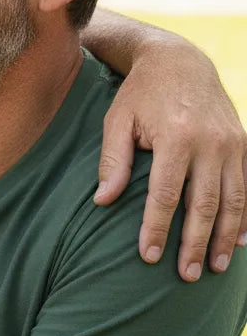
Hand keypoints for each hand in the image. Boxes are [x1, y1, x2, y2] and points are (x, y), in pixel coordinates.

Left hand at [94, 39, 246, 281]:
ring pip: (234, 201)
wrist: (179, 60)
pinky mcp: (243, 144)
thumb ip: (113, 160)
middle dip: (196, 244)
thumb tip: (102, 201)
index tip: (149, 256)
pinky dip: (246, 216)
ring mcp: (232, 144)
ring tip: (215, 268)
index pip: (166, 195)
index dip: (158, 228)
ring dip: (226, 238)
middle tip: (186, 275)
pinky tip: (241, 241)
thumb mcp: (118, 119)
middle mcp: (210, 143)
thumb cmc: (140, 93)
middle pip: (204, 204)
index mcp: (176, 137)